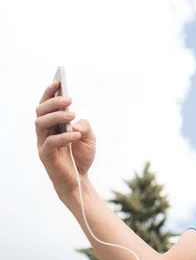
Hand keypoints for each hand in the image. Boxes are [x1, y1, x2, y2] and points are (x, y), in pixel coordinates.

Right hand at [35, 81, 95, 197]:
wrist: (79, 178)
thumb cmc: (81, 156)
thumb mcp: (89, 137)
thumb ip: (85, 126)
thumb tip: (76, 122)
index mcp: (53, 124)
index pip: (46, 105)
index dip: (50, 92)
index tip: (58, 81)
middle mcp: (45, 131)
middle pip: (40, 111)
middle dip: (53, 102)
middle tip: (69, 99)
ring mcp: (43, 143)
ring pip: (41, 123)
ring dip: (56, 116)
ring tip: (72, 114)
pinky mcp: (45, 155)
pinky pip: (49, 142)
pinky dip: (63, 136)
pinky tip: (75, 135)